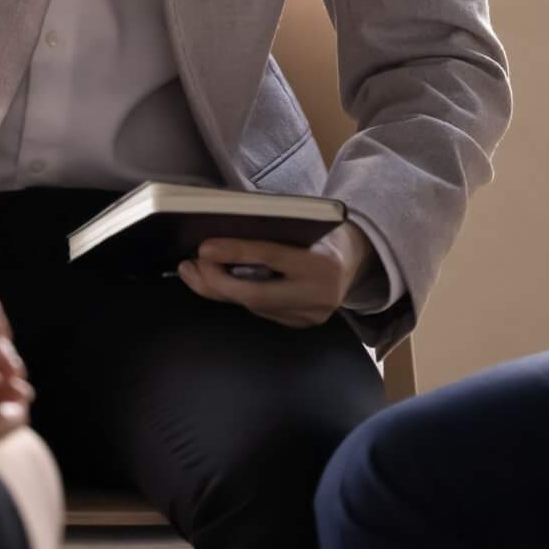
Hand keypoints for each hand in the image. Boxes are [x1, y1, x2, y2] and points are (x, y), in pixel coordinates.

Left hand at [176, 220, 371, 327]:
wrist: (358, 258)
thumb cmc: (325, 232)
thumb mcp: (307, 224)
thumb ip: (273, 233)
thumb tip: (224, 239)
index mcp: (323, 262)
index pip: (271, 257)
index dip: (234, 252)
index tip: (204, 248)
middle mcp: (320, 294)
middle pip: (256, 294)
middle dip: (216, 282)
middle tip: (190, 267)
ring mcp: (312, 315)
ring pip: (254, 305)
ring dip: (222, 290)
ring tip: (195, 273)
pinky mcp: (303, 325)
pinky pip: (263, 311)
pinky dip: (240, 297)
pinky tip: (221, 285)